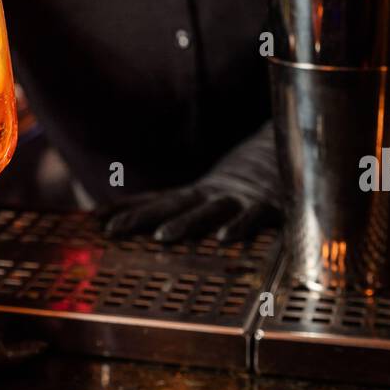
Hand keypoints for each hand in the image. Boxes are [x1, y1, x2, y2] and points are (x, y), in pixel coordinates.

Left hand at [102, 121, 284, 243]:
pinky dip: (239, 227)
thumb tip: (128, 216)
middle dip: (143, 218)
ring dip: (185, 224)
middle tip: (115, 231)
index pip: (156, 201)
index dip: (127, 210)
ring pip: (208, 211)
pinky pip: (254, 218)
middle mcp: (215, 195)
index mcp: (199, 194)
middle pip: (173, 206)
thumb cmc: (246, 182)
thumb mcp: (208, 192)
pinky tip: (224, 240)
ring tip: (162, 237)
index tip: (95, 221)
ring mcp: (241, 199)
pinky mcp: (270, 207)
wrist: (294, 149)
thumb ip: (175, 204)